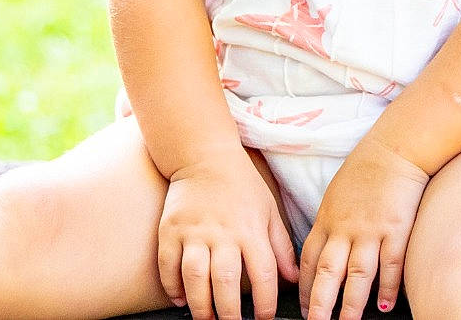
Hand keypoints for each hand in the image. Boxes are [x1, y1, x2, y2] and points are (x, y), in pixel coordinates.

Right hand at [157, 154, 300, 319]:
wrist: (205, 156)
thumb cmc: (242, 186)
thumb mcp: (269, 211)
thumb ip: (281, 247)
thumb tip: (292, 278)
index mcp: (251, 229)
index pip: (263, 274)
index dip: (265, 303)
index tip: (265, 318)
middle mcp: (223, 232)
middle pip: (225, 282)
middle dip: (229, 313)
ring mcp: (194, 232)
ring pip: (194, 278)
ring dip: (200, 305)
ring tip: (206, 319)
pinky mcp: (170, 230)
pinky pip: (168, 266)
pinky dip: (172, 288)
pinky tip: (180, 300)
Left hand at [298, 139, 430, 319]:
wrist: (395, 148)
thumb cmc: (365, 169)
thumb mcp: (335, 195)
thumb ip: (328, 223)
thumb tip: (325, 246)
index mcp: (326, 220)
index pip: (309, 262)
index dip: (305, 288)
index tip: (305, 307)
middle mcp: (345, 229)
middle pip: (329, 274)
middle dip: (320, 305)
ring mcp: (371, 230)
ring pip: (358, 275)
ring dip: (351, 304)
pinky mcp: (396, 228)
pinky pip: (391, 264)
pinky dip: (388, 286)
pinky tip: (386, 303)